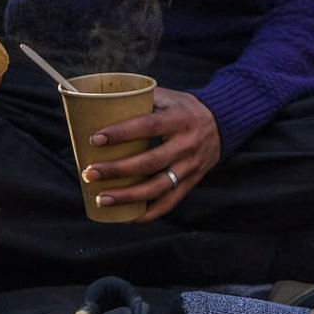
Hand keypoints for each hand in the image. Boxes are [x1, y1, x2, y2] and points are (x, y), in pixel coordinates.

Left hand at [82, 87, 221, 221]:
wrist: (223, 123)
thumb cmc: (184, 108)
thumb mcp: (168, 96)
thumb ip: (140, 99)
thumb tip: (99, 103)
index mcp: (180, 118)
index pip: (148, 126)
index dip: (121, 133)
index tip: (95, 139)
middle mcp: (188, 144)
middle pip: (150, 162)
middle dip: (117, 170)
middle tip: (90, 173)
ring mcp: (191, 166)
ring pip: (159, 187)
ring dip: (129, 196)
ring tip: (102, 198)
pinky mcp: (193, 181)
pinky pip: (171, 201)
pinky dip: (149, 213)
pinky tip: (128, 217)